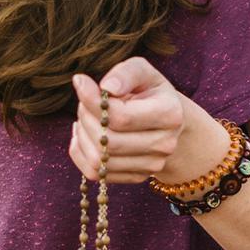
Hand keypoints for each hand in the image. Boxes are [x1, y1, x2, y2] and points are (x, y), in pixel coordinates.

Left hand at [68, 57, 190, 183]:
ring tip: (85, 118)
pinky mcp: (136, 177)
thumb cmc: (149, 92)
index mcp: (169, 114)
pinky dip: (80, 153)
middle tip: (83, 103)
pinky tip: (83, 135)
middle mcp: (164, 144)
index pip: (121, 116)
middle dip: (86, 118)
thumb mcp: (143, 72)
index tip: (80, 83)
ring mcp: (151, 165)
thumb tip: (106, 87)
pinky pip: (96, 173)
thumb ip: (126, 73)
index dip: (93, 101)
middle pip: (108, 141)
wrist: (166, 122)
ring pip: (99, 160)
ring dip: (82, 136)